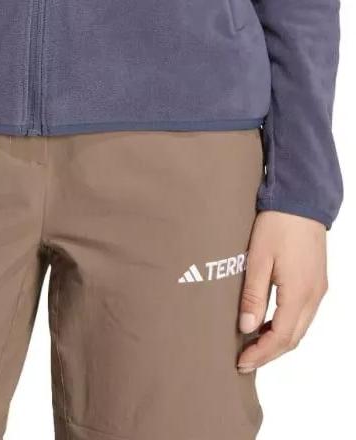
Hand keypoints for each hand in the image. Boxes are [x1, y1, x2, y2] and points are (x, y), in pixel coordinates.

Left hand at [237, 210, 327, 371]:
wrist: (302, 198)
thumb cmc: (278, 223)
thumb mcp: (258, 257)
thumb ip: (254, 295)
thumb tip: (247, 328)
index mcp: (299, 293)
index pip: (281, 337)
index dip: (261, 354)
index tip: (242, 363)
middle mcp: (314, 296)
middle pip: (293, 338)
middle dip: (270, 353)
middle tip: (245, 359)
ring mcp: (318, 289)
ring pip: (300, 327)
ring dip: (279, 340)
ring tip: (254, 344)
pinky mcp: (318, 280)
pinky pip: (304, 314)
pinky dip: (288, 325)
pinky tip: (270, 321)